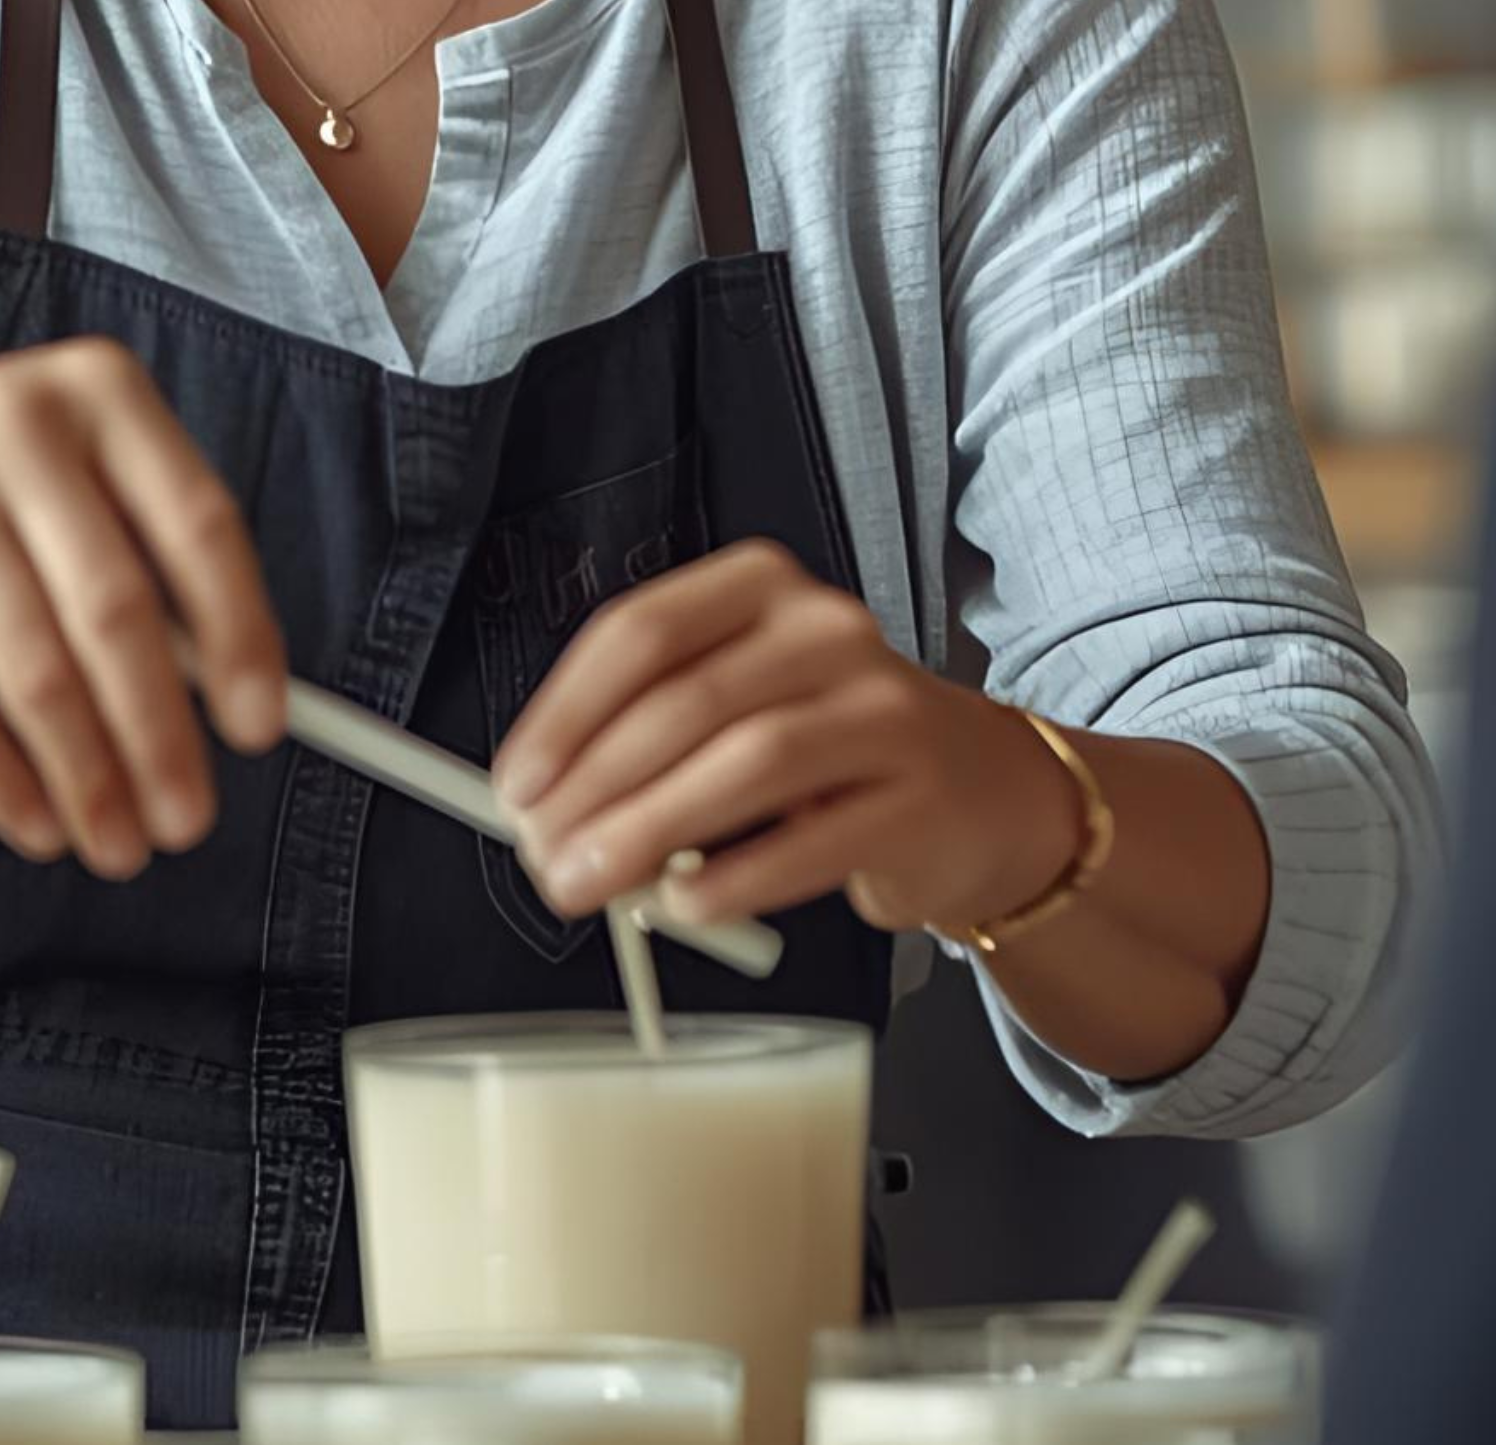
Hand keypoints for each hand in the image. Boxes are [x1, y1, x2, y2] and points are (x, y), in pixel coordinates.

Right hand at [0, 343, 288, 880]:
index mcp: (94, 389)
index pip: (200, 524)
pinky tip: (32, 819)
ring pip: (37, 668)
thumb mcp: (44, 466)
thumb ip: (134, 546)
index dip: (242, 636)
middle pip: (120, 612)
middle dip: (162, 738)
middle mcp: (17, 424)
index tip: (260, 728)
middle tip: (186, 821)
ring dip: (86, 777)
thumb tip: (225, 685)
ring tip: (115, 841)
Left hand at [489, 539, 1082, 936]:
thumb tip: (539, 804)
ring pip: (749, 761)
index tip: (516, 786)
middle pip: (688, 701)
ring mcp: (885, 709)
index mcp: (762, 588)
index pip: (643, 631)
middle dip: (597, 788)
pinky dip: (735, 880)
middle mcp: (828, 630)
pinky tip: (685, 906)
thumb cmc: (827, 746)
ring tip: (594, 885)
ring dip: (652, 831)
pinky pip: (813, 842)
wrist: (978, 793)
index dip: (566, 713)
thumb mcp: (737, 707)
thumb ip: (644, 737)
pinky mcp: (920, 799)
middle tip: (544, 856)